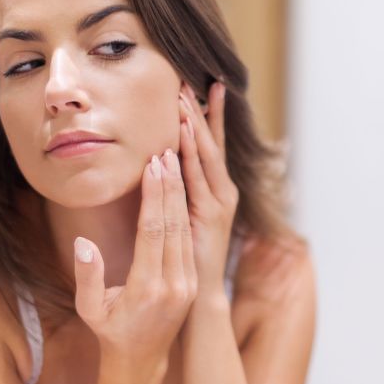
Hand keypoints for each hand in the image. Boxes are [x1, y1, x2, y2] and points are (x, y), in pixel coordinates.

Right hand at [72, 150, 197, 363]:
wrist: (141, 361)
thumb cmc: (110, 331)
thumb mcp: (89, 309)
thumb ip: (87, 277)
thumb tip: (83, 243)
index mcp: (147, 287)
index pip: (153, 231)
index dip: (154, 196)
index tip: (154, 166)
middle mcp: (173, 283)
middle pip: (173, 224)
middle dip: (170, 185)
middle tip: (167, 151)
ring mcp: (187, 282)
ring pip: (185, 229)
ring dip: (180, 194)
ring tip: (175, 162)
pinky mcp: (192, 281)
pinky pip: (189, 240)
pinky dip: (185, 212)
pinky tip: (180, 190)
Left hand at [177, 83, 238, 298]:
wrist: (197, 302)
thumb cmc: (186, 261)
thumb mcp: (180, 224)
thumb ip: (176, 198)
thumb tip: (160, 169)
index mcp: (216, 193)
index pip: (210, 148)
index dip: (206, 118)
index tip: (200, 89)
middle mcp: (222, 194)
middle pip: (211, 145)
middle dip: (202, 112)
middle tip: (193, 80)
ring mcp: (220, 204)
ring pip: (206, 156)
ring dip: (195, 125)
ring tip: (185, 98)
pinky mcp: (211, 216)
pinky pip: (199, 178)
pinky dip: (192, 154)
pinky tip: (182, 132)